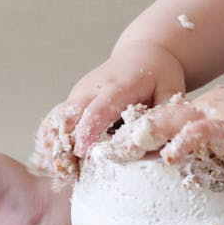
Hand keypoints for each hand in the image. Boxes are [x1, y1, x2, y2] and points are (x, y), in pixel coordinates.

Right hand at [43, 40, 186, 158]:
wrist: (142, 53)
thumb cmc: (158, 73)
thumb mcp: (171, 89)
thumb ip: (166, 115)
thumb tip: (166, 144)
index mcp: (118, 86)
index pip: (98, 108)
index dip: (89, 129)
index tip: (81, 151)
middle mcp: (92, 88)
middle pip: (70, 114)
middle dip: (64, 141)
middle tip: (64, 170)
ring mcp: (79, 93)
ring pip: (58, 118)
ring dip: (55, 142)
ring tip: (58, 171)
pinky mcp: (74, 100)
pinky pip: (58, 120)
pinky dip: (53, 139)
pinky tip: (55, 162)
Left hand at [108, 71, 223, 163]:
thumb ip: (218, 145)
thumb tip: (208, 166)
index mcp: (200, 115)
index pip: (160, 125)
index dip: (134, 137)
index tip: (109, 151)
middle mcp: (198, 115)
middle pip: (152, 124)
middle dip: (123, 139)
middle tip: (95, 153)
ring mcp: (210, 119)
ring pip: (166, 126)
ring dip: (139, 141)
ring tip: (113, 154)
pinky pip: (200, 136)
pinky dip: (183, 145)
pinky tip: (168, 156)